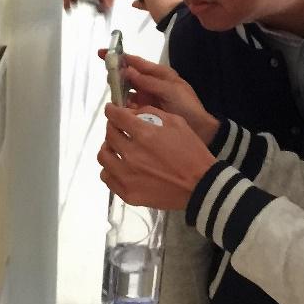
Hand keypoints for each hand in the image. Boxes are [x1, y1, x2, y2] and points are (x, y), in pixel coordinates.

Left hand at [98, 105, 218, 209]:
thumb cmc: (192, 152)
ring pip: (103, 156)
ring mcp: (128, 176)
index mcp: (144, 134)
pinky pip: (107, 177)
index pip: (116, 117)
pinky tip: (120, 166)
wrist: (200, 185)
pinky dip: (110, 169)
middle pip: (109, 135)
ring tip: (117, 149)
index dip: (111, 111)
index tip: (111, 110)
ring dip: (109, 148)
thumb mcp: (177, 122)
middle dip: (112, 127)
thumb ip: (151, 113)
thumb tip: (131, 113)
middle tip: (118, 128)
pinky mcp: (128, 193)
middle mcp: (132, 154)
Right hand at [111, 52, 219, 143]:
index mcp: (160, 74)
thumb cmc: (188, 107)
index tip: (102, 53)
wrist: (201, 131)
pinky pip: (130, 108)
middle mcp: (152, 85)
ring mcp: (148, 99)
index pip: (137, 62)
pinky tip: (119, 111)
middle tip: (109, 78)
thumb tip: (128, 71)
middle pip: (129, 76)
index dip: (120, 57)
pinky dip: (123, 108)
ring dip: (119, 93)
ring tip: (114, 96)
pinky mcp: (145, 113)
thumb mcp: (171, 91)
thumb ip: (150, 81)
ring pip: (127, 92)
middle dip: (117, 75)